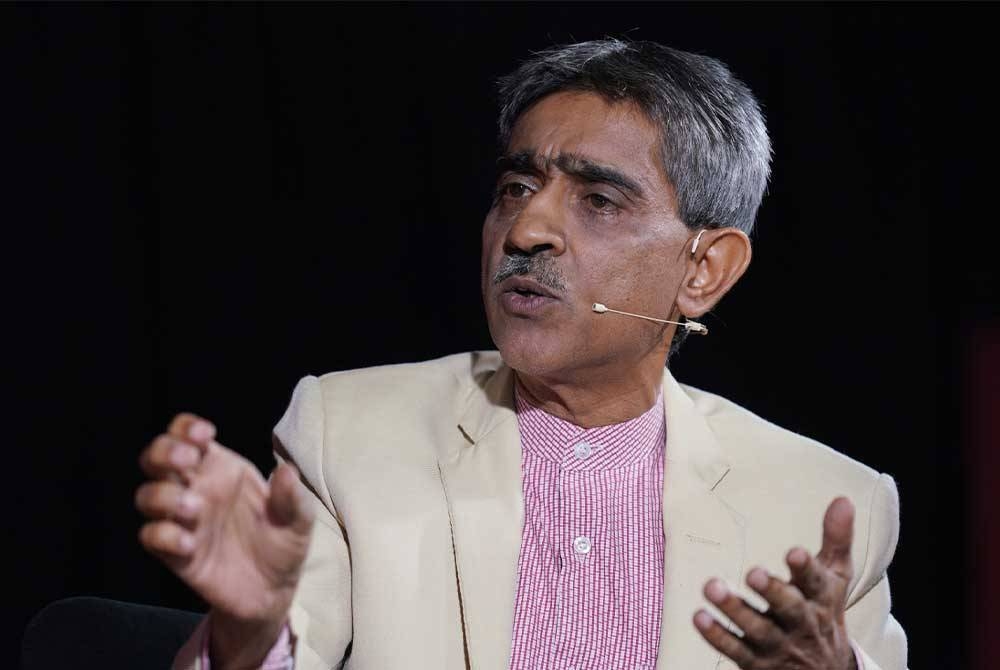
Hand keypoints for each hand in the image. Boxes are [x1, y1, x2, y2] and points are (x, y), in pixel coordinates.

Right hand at [136, 413, 314, 666]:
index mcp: (222, 469)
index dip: (186, 427)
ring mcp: (182, 521)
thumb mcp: (299, 520)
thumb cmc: (283, 543)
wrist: (274, 592)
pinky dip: (164, 535)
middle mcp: (196, 489)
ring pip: (147, 495)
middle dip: (164, 451)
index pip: (188, 436)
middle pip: (156, 458)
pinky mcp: (175, 554)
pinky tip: (190, 544)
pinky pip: (151, 537)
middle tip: (189, 460)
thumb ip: (292, 497)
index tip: (205, 435)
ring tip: (195, 507)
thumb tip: (286, 471)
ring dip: (163, 495)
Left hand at [693, 497, 857, 669]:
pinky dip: (717, 635)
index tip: (793, 552)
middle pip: (790, 609)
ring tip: (712, 587)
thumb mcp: (834, 577)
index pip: (817, 583)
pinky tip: (699, 616)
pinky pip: (736, 650)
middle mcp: (802, 624)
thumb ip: (836, 539)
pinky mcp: (757, 664)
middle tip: (752, 572)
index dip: (806, 569)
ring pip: (758, 630)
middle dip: (772, 591)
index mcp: (821, 599)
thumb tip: (843, 498)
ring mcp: (779, 646)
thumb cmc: (822, 610)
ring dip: (735, 609)